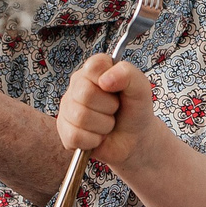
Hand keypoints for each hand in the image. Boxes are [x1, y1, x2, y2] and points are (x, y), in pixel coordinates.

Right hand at [55, 55, 158, 169]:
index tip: (117, 89)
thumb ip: (128, 74)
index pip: (94, 65)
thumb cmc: (135, 111)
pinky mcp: (65, 131)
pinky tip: (98, 137)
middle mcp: (77, 86)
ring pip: (80, 117)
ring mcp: (68, 109)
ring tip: (108, 124)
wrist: (135, 141)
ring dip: (103, 125)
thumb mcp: (140, 89)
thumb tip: (105, 80)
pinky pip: (75, 136)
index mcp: (94, 71)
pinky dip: (93, 140)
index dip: (109, 79)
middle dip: (109, 107)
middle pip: (86, 93)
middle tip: (115, 110)